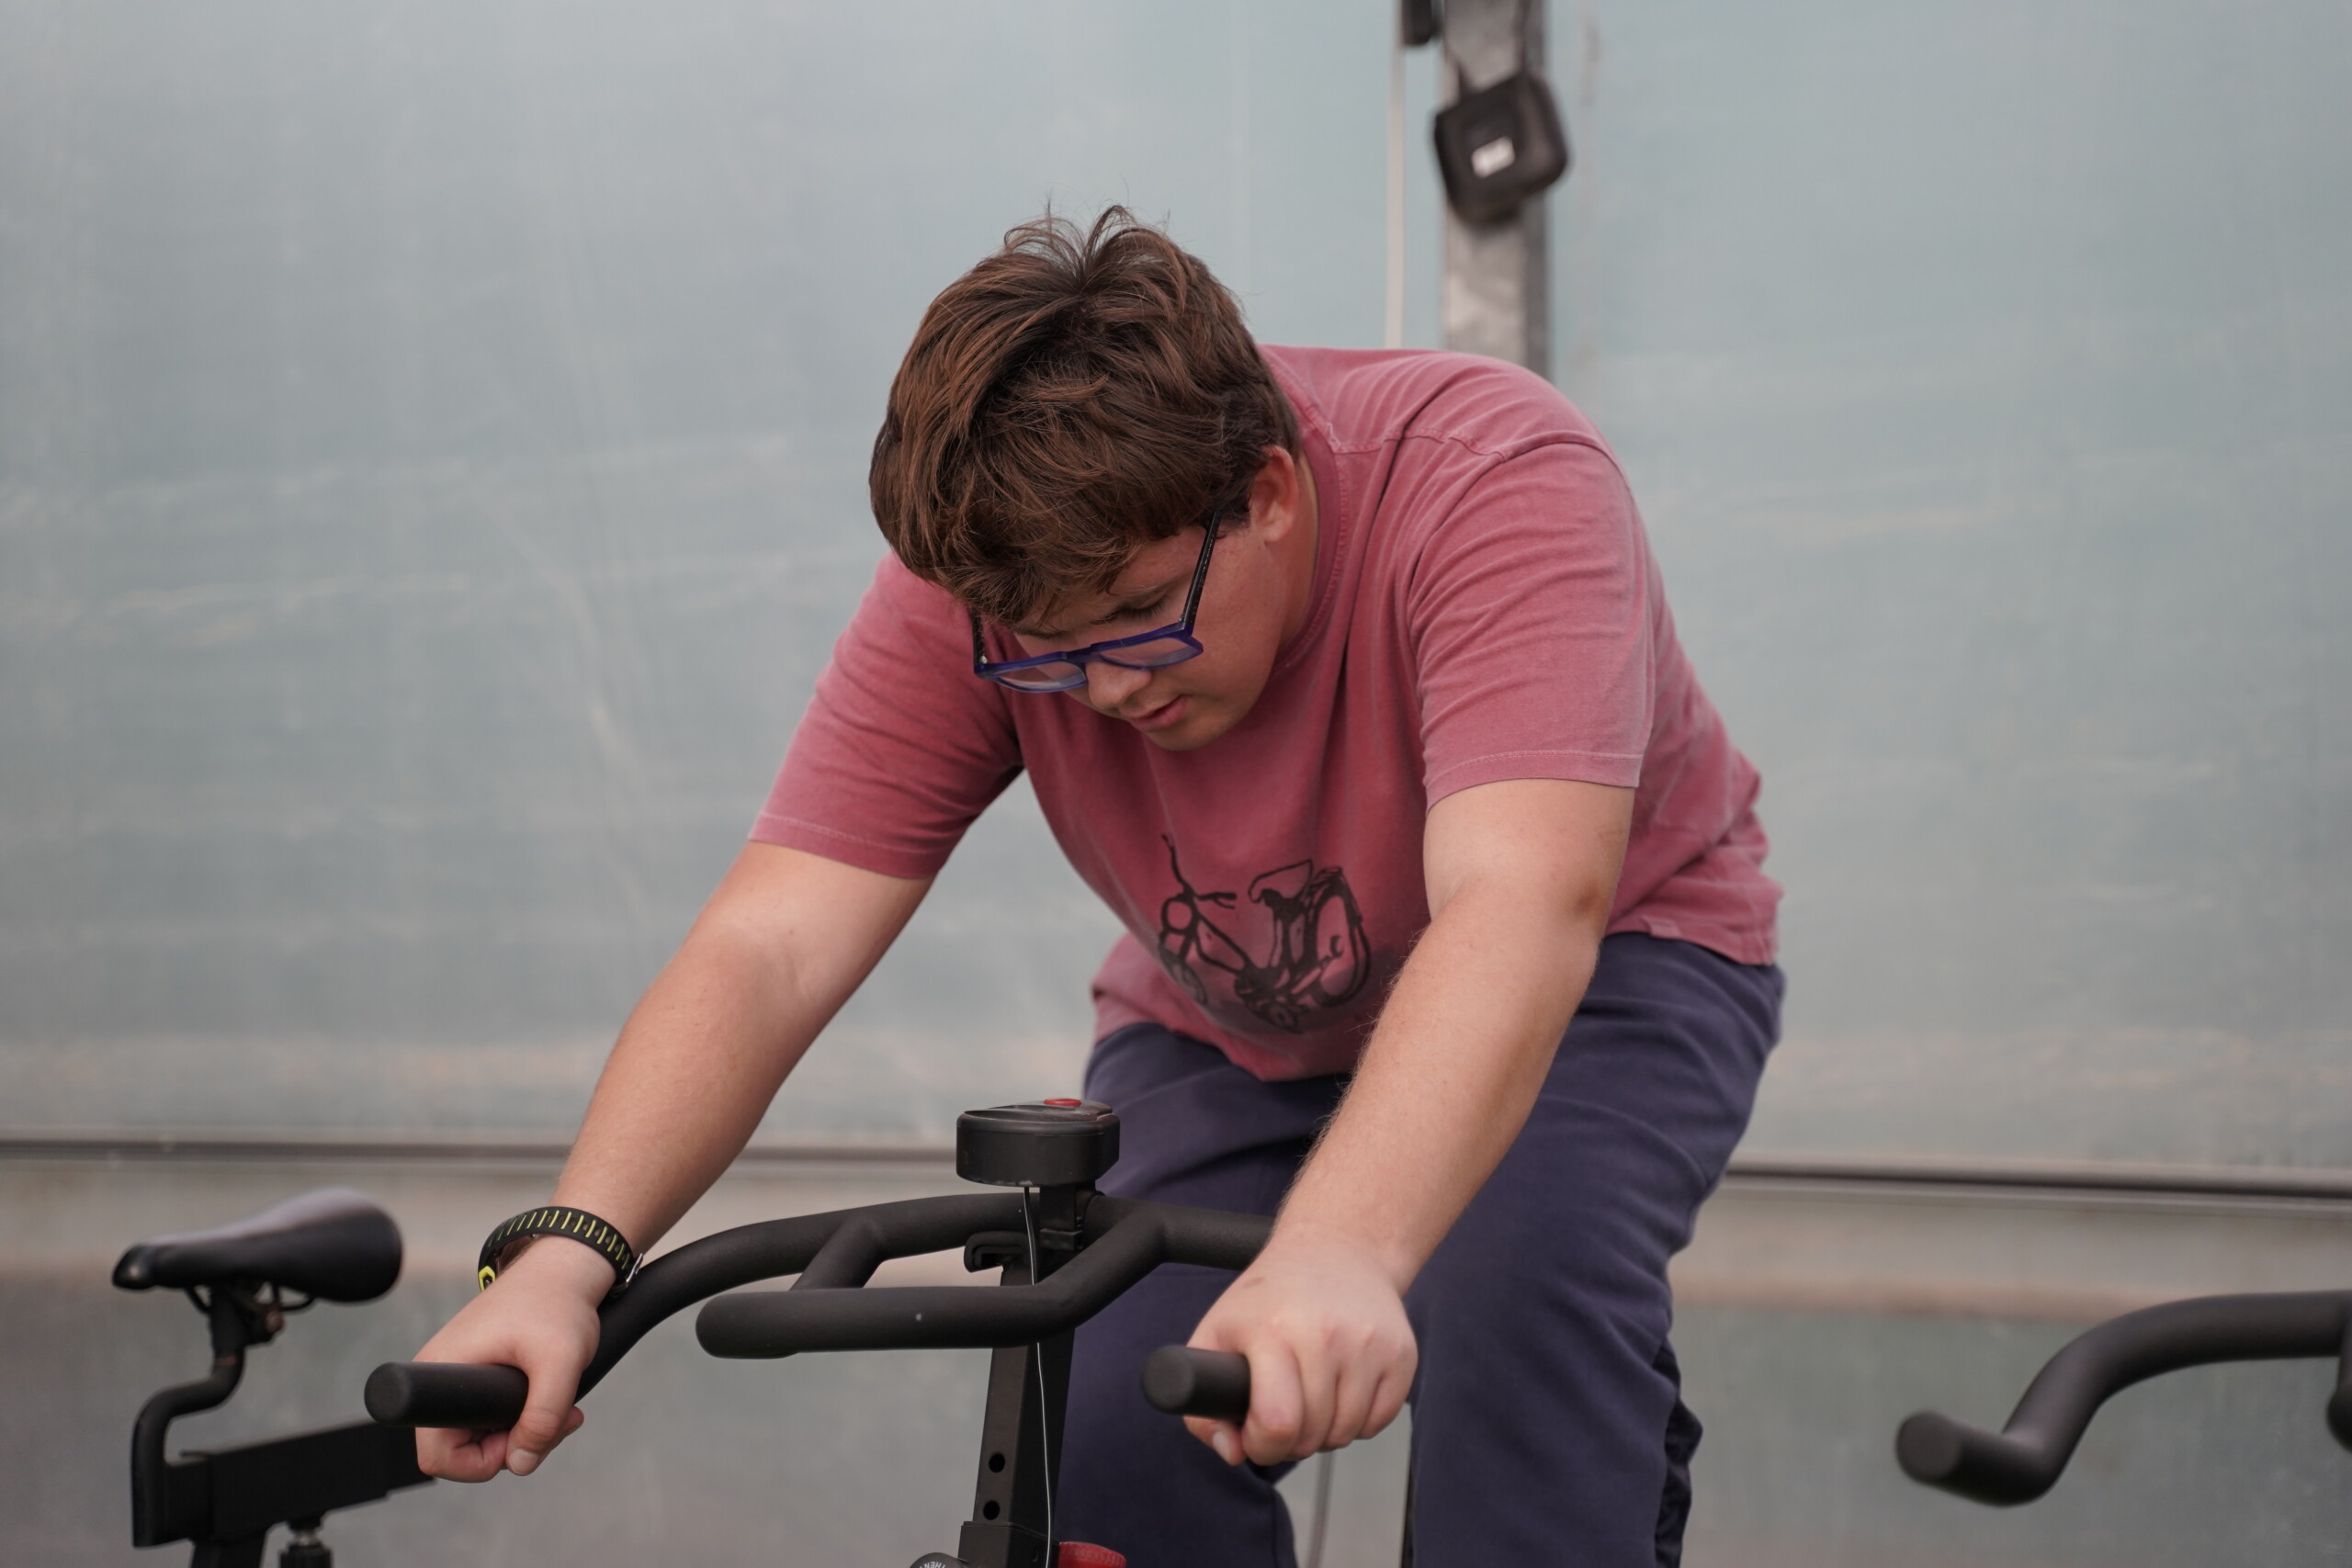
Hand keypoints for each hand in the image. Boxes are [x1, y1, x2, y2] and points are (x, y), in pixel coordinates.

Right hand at [412, 1238, 608, 1480]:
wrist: (565, 1266)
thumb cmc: (557, 1301)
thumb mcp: (560, 1361)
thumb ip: (544, 1416)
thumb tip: (522, 1464)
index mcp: (441, 1371)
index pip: (435, 1454)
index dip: (479, 1463)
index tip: (521, 1437)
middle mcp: (440, 1375)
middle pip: (461, 1450)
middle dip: (513, 1447)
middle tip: (557, 1423)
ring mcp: (459, 1375)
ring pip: (482, 1435)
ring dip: (526, 1433)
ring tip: (564, 1410)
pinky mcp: (479, 1372)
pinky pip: (492, 1416)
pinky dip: (526, 1416)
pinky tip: (554, 1399)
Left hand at [1183, 1224, 1417, 1467]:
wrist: (1338, 1249)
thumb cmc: (1273, 1298)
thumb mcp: (1219, 1332)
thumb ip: (1206, 1401)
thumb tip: (1234, 1451)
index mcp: (1273, 1331)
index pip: (1276, 1422)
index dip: (1262, 1445)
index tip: (1257, 1434)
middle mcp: (1325, 1335)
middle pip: (1312, 1434)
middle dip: (1292, 1441)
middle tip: (1284, 1414)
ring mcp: (1369, 1344)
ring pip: (1348, 1433)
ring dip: (1326, 1432)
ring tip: (1312, 1398)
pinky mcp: (1401, 1354)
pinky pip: (1380, 1421)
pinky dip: (1360, 1420)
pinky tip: (1342, 1389)